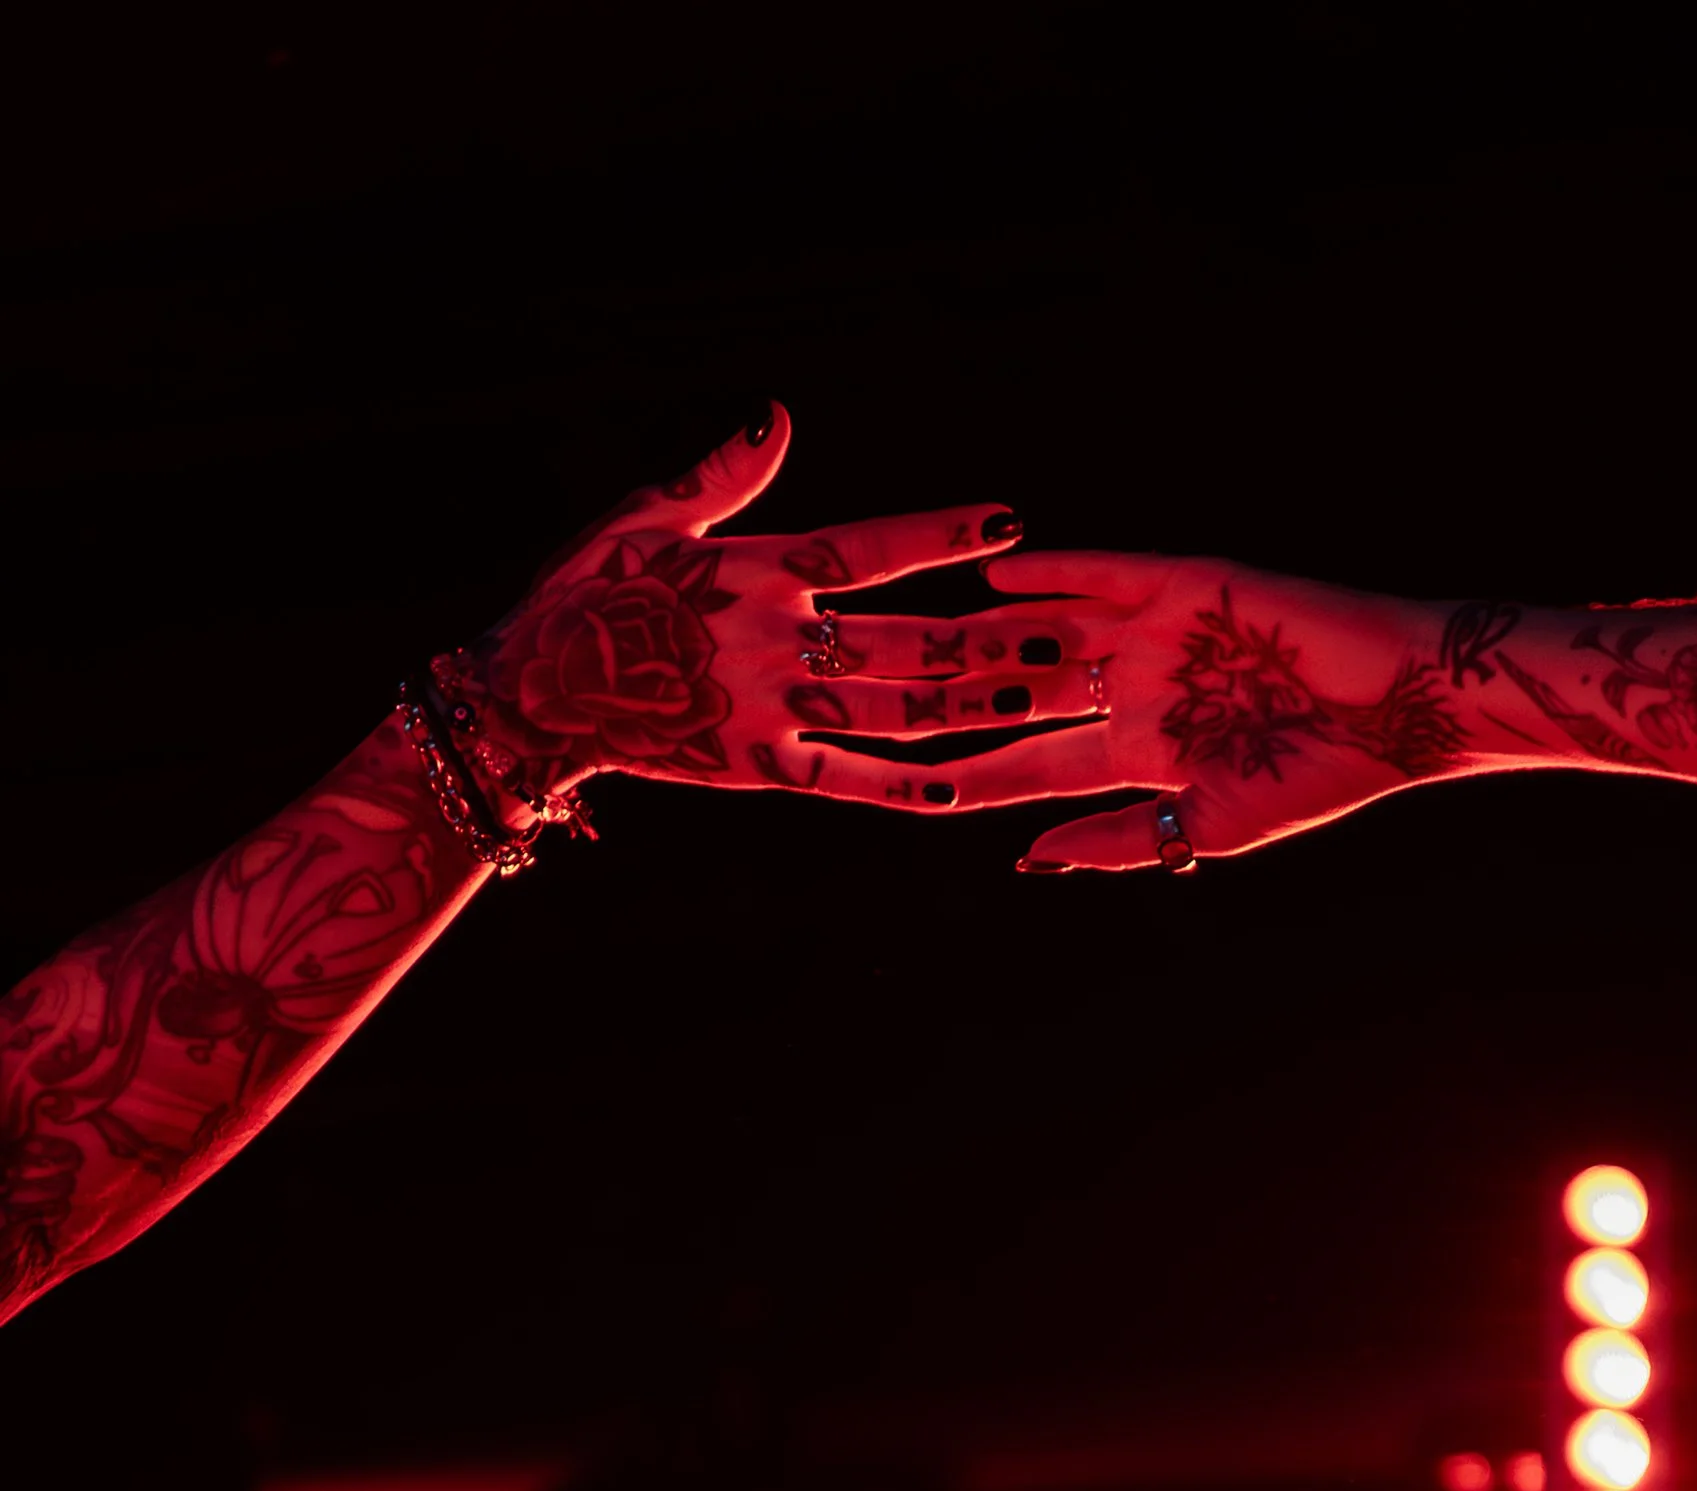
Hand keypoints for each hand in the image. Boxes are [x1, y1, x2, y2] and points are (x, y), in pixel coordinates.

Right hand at [464, 406, 1076, 815]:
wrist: (535, 688)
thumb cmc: (590, 591)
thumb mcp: (650, 517)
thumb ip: (724, 474)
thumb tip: (777, 415)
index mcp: (761, 567)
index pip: (871, 548)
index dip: (942, 536)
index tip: (1010, 525)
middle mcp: (779, 638)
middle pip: (912, 641)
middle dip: (1000, 644)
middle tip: (1080, 643)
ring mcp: (773, 706)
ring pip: (898, 709)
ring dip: (980, 707)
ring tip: (1051, 702)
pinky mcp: (758, 765)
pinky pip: (845, 779)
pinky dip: (902, 785)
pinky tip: (963, 787)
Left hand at [793, 551, 1475, 867]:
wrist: (1392, 706)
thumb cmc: (1314, 778)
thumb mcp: (1207, 827)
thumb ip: (1116, 839)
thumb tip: (1027, 858)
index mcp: (1134, 753)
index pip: (1028, 764)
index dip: (969, 777)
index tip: (900, 790)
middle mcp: (1129, 688)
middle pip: (1018, 693)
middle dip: (949, 700)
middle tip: (873, 700)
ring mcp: (1151, 632)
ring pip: (1042, 631)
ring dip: (976, 633)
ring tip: (905, 632)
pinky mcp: (1179, 579)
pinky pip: (1096, 570)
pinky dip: (1044, 569)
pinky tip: (985, 572)